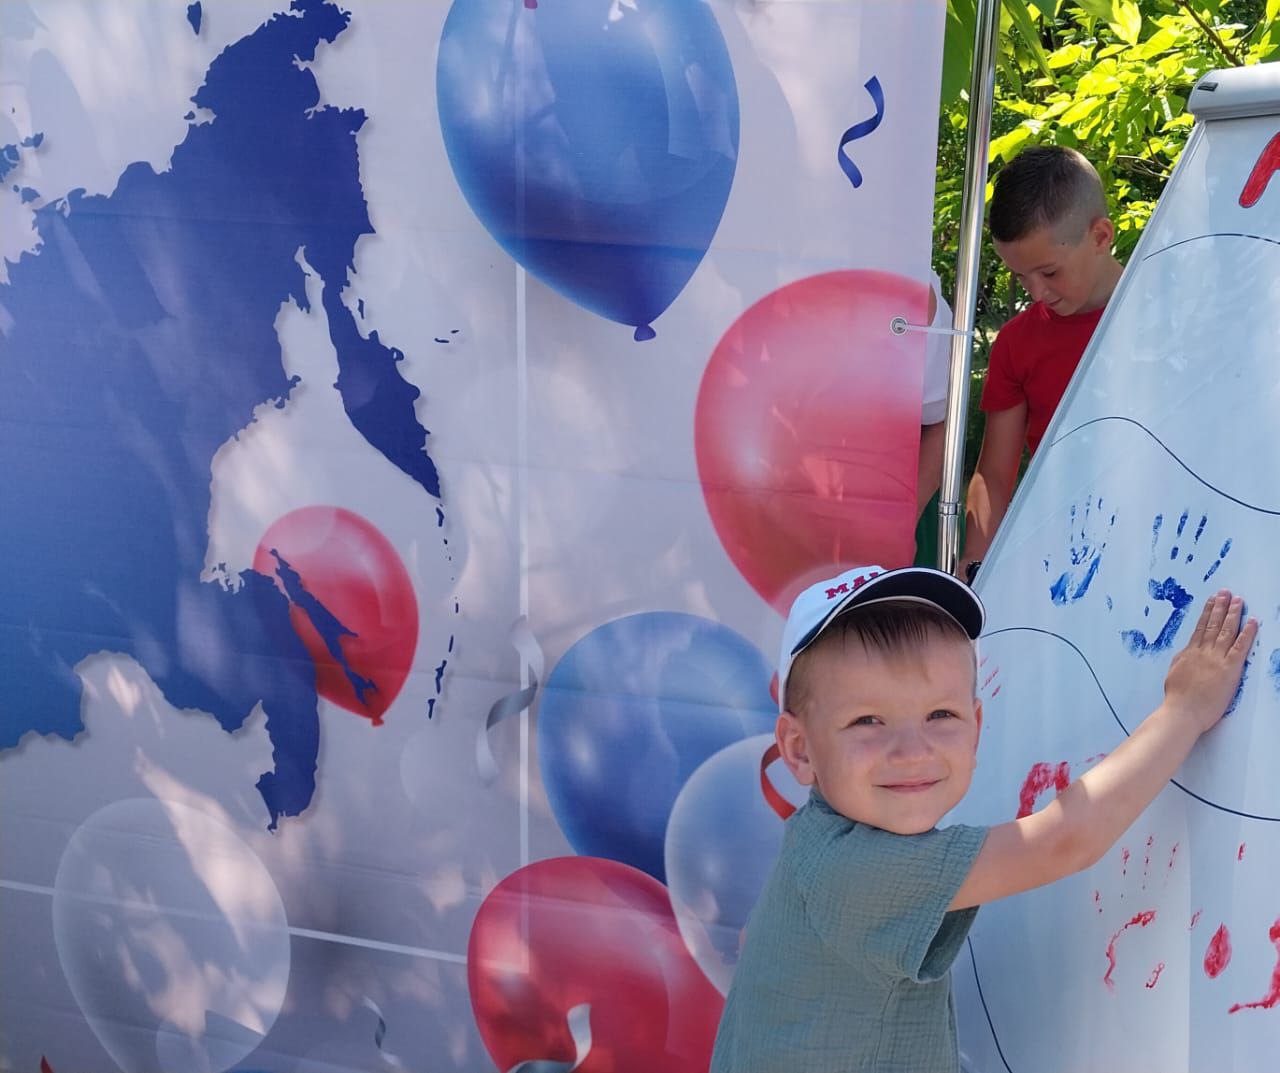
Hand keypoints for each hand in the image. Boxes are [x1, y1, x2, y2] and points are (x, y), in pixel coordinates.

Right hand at [1162, 590, 1256, 733]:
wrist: (1183, 711)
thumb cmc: (1178, 698)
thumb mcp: (1174, 673)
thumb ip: (1182, 660)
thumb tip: (1186, 652)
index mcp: (1189, 653)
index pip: (1200, 628)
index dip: (1207, 613)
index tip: (1212, 601)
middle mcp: (1203, 652)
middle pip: (1212, 624)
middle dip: (1220, 607)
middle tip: (1226, 592)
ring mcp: (1216, 659)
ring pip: (1225, 631)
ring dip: (1233, 614)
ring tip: (1238, 600)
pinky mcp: (1229, 668)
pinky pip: (1240, 647)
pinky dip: (1247, 633)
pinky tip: (1252, 622)